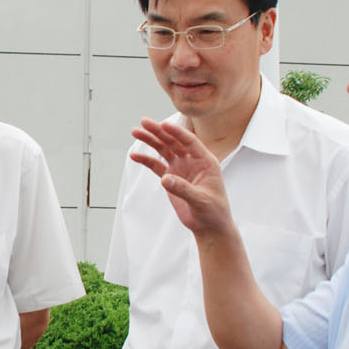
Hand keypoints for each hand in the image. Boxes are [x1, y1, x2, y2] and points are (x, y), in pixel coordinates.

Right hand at [129, 118, 232, 234]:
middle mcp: (192, 161)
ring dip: (150, 141)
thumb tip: (164, 179)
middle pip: (174, 141)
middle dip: (159, 132)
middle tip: (144, 123)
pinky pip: (156, 166)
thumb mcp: (201, 200)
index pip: (190, 142)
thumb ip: (183, 189)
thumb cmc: (213, 212)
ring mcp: (181, 168)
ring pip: (164, 150)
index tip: (163, 125)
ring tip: (135, 132)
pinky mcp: (171, 178)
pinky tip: (135, 155)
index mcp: (205, 161)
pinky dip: (146, 160)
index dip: (177, 132)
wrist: (209, 226)